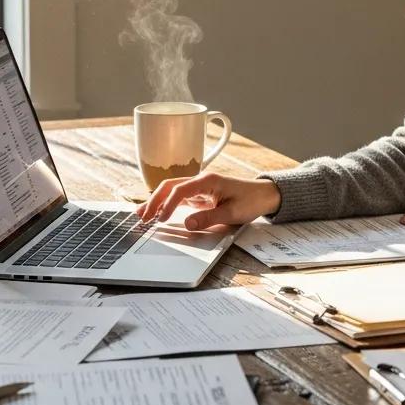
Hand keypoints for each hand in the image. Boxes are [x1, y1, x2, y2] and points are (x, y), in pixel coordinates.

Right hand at [136, 172, 281, 230]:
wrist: (264, 195)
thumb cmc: (250, 201)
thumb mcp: (232, 212)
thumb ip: (208, 218)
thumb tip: (187, 224)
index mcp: (208, 181)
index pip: (180, 190)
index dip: (168, 204)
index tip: (160, 219)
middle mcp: (200, 181)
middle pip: (170, 186)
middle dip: (154, 201)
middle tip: (142, 217)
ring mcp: (199, 187)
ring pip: (171, 190)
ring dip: (156, 201)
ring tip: (141, 214)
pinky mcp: (199, 194)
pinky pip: (178, 197)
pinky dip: (165, 204)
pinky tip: (156, 212)